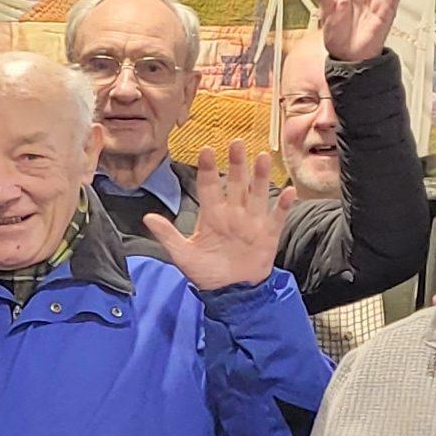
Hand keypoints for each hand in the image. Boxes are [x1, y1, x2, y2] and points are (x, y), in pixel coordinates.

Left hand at [146, 141, 282, 291]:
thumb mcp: (183, 256)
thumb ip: (168, 236)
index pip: (209, 186)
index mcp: (212, 215)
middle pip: (236, 183)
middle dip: (237, 164)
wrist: (231, 292)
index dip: (208, 169)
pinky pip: (277, 216)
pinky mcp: (269, 234)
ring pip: (257, 193)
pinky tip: (288, 191)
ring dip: (260, 176)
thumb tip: (147, 217)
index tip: (206, 149)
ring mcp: (252, 222)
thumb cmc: (206, 272)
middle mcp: (233, 213)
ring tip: (262, 157)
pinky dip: (283, 205)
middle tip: (236, 143)